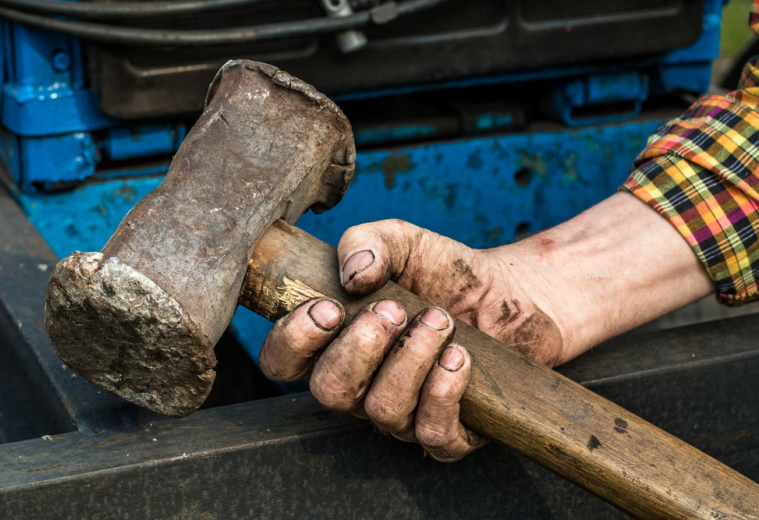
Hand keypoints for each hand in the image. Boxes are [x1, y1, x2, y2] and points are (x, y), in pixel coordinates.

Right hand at [258, 219, 564, 461]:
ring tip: (440, 320)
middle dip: (359, 348)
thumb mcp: (401, 241)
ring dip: (411, 358)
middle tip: (394, 309)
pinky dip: (444, 392)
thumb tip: (353, 275)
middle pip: (328, 392)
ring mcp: (402, 414)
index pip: (283, 362)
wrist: (508, 293)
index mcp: (334, 344)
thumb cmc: (442, 272)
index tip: (329, 307)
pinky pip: (432, 435)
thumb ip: (367, 242)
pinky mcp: (448, 432)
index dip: (294, 341)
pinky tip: (460, 357)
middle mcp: (360, 386)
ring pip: (383, 410)